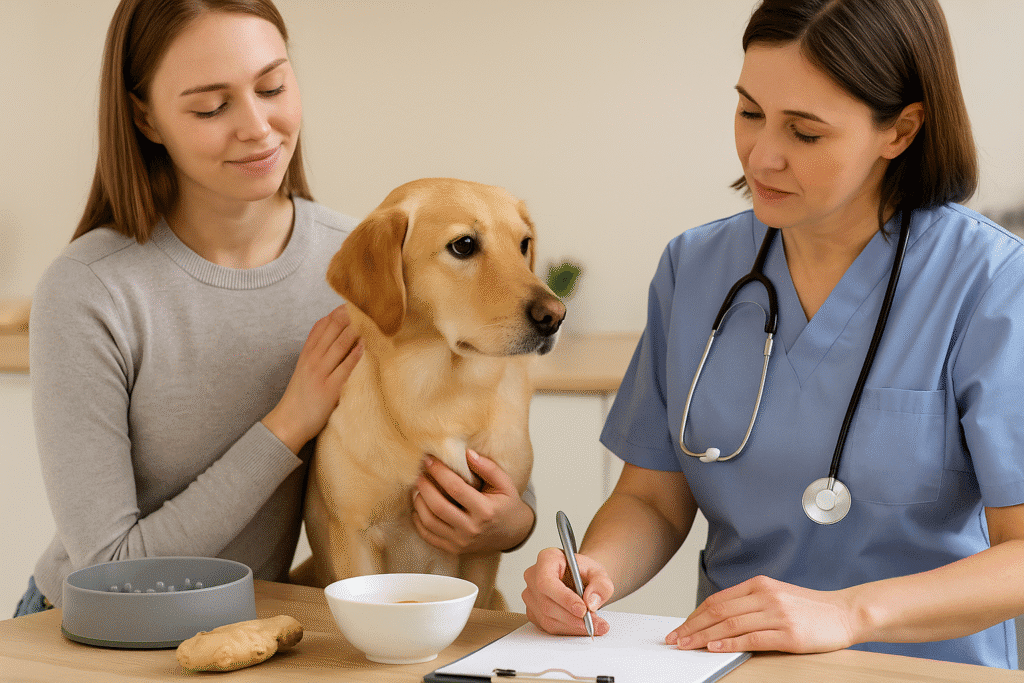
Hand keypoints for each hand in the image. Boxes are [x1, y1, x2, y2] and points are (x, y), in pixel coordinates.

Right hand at [262, 304, 362, 453]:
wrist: (288, 422)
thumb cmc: (300, 396)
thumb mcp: (304, 369)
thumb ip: (317, 353)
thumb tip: (336, 337)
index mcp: (306, 354)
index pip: (321, 326)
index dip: (337, 312)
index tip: (351, 302)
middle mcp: (312, 360)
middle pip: (331, 330)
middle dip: (349, 316)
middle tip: (366, 305)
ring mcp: (320, 373)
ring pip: (339, 345)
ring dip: (355, 331)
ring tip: (370, 319)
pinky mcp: (329, 389)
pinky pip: (345, 368)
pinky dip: (355, 355)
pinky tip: (365, 345)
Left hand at [411, 450, 534, 554]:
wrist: (512, 533)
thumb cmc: (507, 504)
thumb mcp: (505, 483)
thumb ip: (488, 467)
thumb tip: (466, 453)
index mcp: (485, 511)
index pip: (455, 488)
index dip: (440, 472)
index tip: (430, 460)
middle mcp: (472, 529)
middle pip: (438, 506)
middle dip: (425, 487)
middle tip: (420, 475)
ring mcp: (461, 542)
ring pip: (430, 522)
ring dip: (419, 503)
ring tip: (418, 489)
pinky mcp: (453, 549)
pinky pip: (428, 536)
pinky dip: (418, 521)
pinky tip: (419, 507)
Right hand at [522, 547, 612, 635]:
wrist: (580, 578)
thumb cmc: (584, 572)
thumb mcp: (599, 572)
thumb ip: (601, 584)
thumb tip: (591, 602)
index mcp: (547, 559)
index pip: (547, 581)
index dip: (563, 598)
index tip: (582, 610)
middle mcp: (533, 577)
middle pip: (547, 604)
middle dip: (573, 618)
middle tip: (595, 623)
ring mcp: (531, 596)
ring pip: (547, 619)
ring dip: (573, 626)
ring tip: (594, 626)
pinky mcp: (533, 612)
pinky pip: (548, 627)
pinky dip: (568, 630)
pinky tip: (582, 627)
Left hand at [666, 575, 856, 653]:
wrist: (845, 613)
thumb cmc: (810, 608)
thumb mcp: (776, 596)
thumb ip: (749, 604)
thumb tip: (718, 619)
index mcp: (759, 585)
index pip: (717, 601)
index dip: (694, 616)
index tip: (680, 628)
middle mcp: (765, 596)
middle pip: (718, 612)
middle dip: (692, 627)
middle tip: (675, 640)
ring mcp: (777, 614)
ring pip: (730, 625)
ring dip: (704, 637)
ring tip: (688, 646)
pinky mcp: (788, 633)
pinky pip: (751, 638)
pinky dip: (729, 643)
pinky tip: (715, 648)